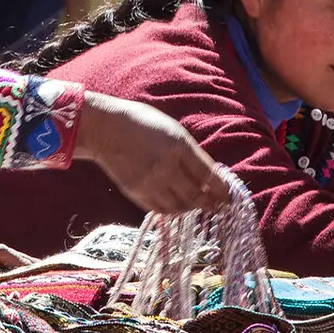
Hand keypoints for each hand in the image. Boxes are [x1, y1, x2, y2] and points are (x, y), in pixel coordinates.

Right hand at [73, 91, 229, 214]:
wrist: (104, 129)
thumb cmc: (140, 122)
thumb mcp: (172, 129)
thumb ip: (189, 151)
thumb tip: (207, 173)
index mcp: (178, 146)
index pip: (208, 175)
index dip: (222, 190)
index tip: (229, 197)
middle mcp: (167, 167)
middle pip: (196, 196)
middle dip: (209, 203)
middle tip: (216, 206)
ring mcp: (150, 182)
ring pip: (180, 207)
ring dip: (191, 208)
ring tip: (196, 205)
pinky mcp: (136, 192)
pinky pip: (160, 210)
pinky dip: (172, 210)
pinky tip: (176, 205)